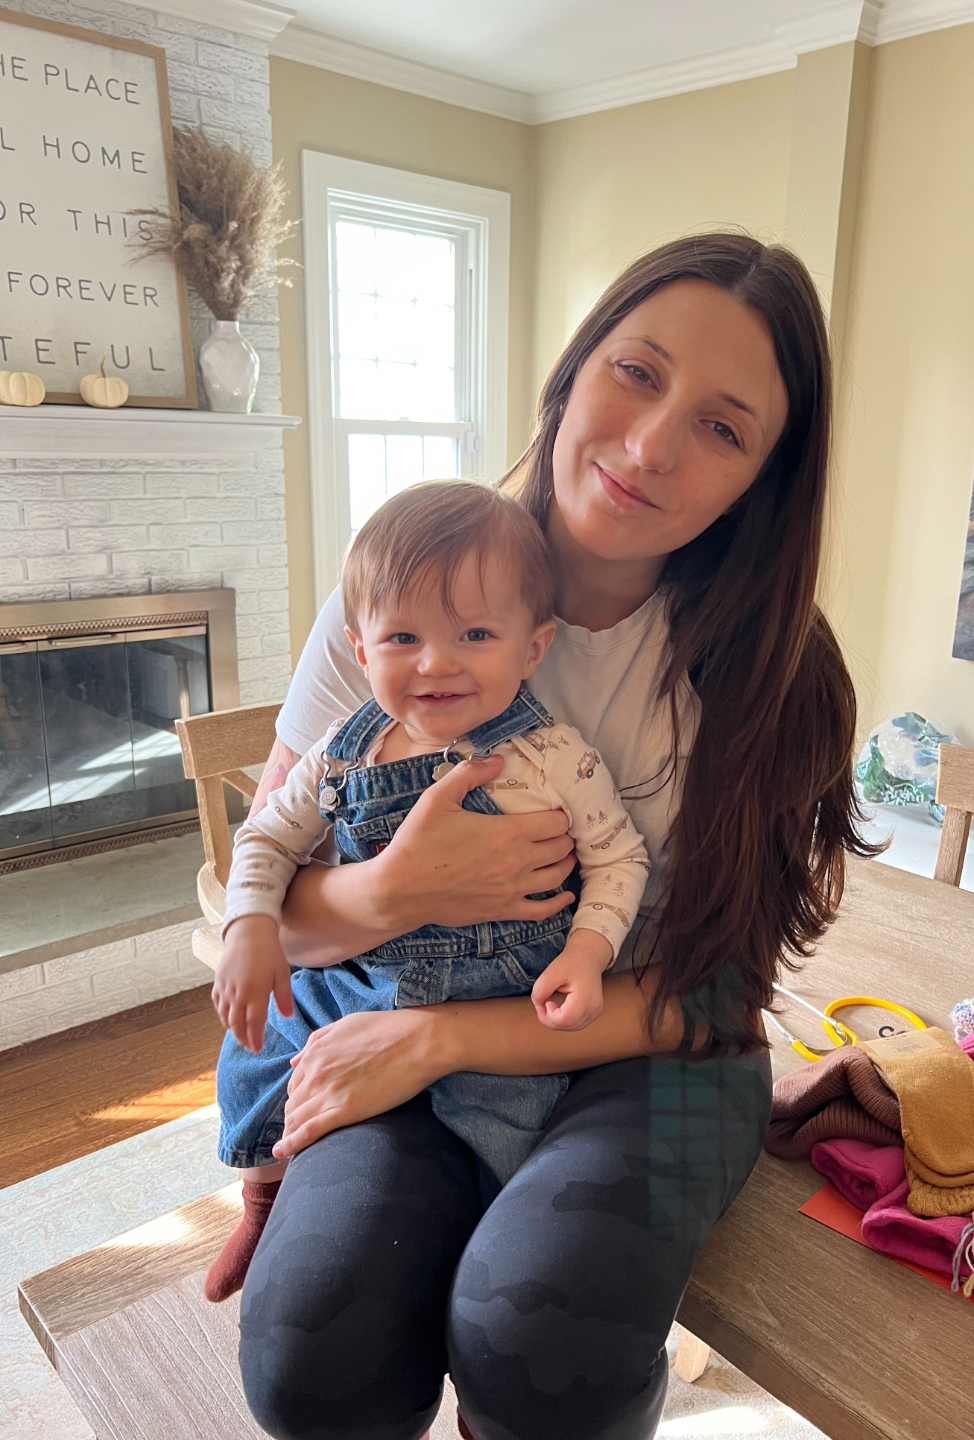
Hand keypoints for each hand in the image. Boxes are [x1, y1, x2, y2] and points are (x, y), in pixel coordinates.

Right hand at [212, 914, 293, 1052]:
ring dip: (233, 1030)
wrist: (248, 932)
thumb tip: (287, 1016)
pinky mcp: (218, 982)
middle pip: (237, 1025)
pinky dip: (223, 1016)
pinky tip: (229, 1019)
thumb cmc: (269, 952)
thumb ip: (284, 997)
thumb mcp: (282, 973)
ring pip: (226, 1017)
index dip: (255, 1039)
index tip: (258, 1048)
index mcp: (255, 993)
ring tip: (242, 1036)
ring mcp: (225, 988)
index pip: (254, 1024)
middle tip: (251, 1047)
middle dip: (243, 1039)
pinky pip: (218, 1005)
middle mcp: (237, 994)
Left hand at [272, 1008, 444, 1158]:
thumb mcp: (346, 1024)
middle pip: (293, 1104)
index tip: (302, 1107)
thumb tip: (295, 1061)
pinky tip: (283, 1152)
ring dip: (290, 1133)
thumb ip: (318, 1040)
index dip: (297, 1097)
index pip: (295, 1083)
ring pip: (296, 1119)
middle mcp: (315, 1073)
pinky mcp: (344, 1111)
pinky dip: (292, 1144)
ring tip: (290, 1145)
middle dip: (292, 1117)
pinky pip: (308, 1132)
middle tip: (298, 1129)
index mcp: (316, 1052)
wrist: (418, 1041)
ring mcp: (328, 1093)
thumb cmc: (388, 1029)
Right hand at [380, 755, 575, 928]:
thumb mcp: (438, 798)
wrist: (399, 889)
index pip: (555, 823)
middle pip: (561, 848)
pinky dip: (558, 902)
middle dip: (565, 837)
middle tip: (561, 831)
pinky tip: (565, 895)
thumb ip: (469, 773)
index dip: (561, 815)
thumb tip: (497, 760)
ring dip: (566, 863)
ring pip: (557, 876)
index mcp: (506, 832)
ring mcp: (511, 890)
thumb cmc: (417, 842)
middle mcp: (516, 862)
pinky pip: (541, 910)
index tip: (556, 810)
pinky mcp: (502, 911)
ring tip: (565, 854)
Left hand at [531, 930, 612, 1030]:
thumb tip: (538, 1005)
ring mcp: (595, 1012)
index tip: (545, 1002)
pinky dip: (564, 1020)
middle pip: (568, 1026)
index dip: (550, 1016)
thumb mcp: (552, 971)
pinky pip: (575, 1024)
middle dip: (550, 1020)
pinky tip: (559, 1009)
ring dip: (556, 1021)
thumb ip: (541, 989)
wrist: (588, 958)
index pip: (566, 1019)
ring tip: (551, 1005)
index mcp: (585, 996)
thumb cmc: (571, 963)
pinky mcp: (593, 1013)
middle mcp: (594, 1008)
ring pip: (571, 1028)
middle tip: (543, 1004)